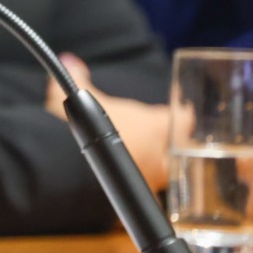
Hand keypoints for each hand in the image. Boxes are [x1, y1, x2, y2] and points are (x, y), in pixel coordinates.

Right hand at [45, 54, 171, 191]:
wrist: (70, 167)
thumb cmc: (85, 129)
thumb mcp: (80, 98)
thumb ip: (79, 80)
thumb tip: (71, 60)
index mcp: (155, 125)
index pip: (181, 118)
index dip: (182, 113)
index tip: (181, 110)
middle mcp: (160, 153)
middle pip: (183, 146)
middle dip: (178, 140)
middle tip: (170, 134)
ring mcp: (151, 176)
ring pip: (167, 169)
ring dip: (163, 162)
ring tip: (152, 156)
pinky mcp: (136, 192)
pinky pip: (148, 187)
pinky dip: (144, 181)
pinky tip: (135, 179)